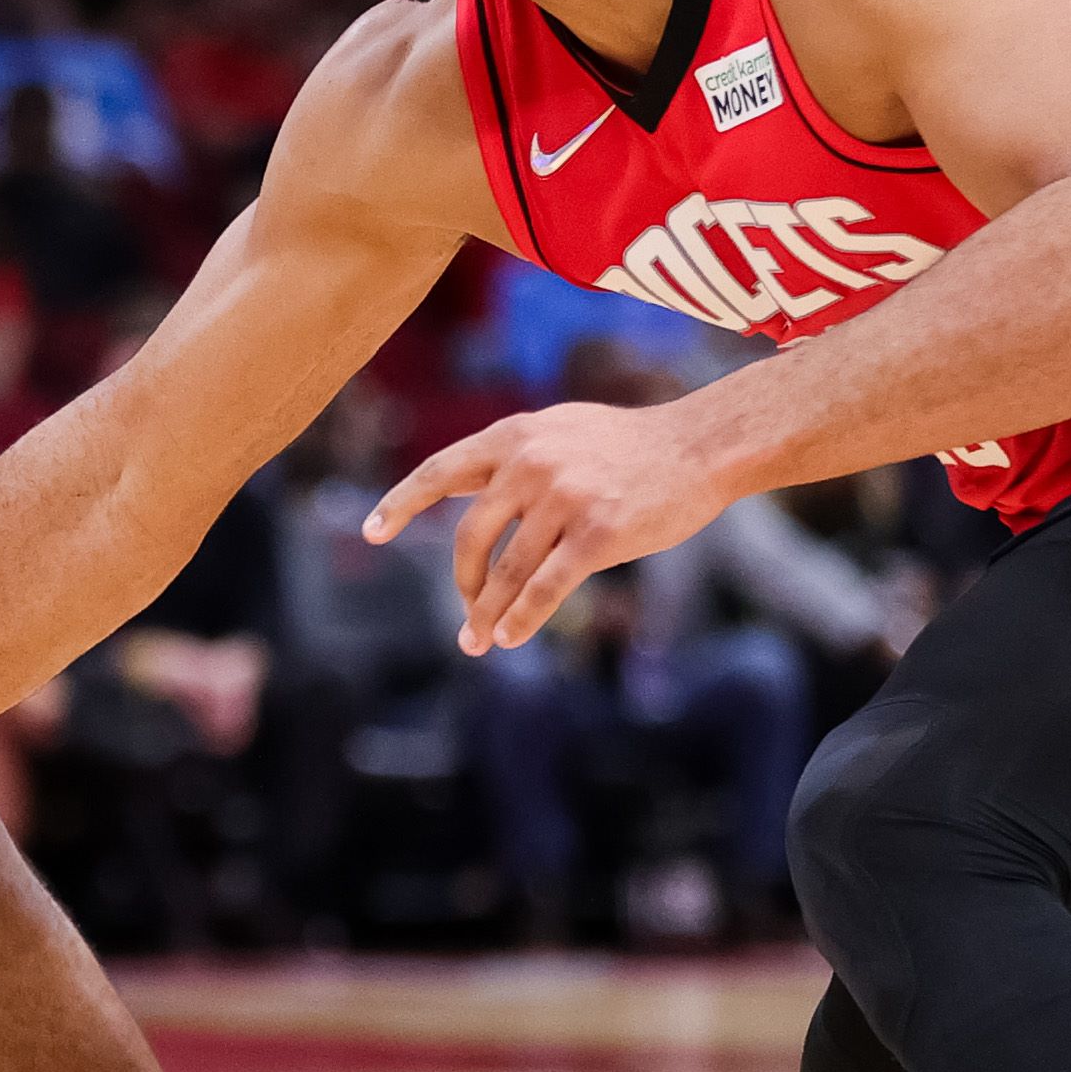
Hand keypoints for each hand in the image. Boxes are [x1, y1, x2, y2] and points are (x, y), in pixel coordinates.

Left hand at [364, 401, 733, 653]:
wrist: (700, 447)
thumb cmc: (629, 445)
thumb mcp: (560, 430)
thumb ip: (512, 457)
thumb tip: (462, 492)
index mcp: (514, 436)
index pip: (440, 471)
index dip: (401, 504)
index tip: (370, 533)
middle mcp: (530, 464)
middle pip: (469, 537)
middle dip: (462, 583)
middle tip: (466, 614)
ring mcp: (564, 498)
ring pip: (506, 572)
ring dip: (488, 615)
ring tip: (479, 642)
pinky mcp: (598, 532)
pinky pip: (545, 588)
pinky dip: (521, 619)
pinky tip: (510, 638)